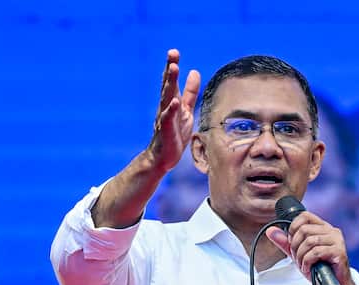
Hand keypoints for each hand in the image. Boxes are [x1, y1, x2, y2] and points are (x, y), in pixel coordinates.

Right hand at [145, 49, 200, 173]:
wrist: (163, 158)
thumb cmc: (175, 134)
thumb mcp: (186, 110)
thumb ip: (190, 92)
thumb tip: (194, 71)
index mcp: (171, 101)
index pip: (171, 81)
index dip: (172, 66)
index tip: (173, 51)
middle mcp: (166, 107)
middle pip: (167, 85)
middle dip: (170, 69)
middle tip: (172, 53)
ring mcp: (164, 119)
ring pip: (166, 98)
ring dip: (169, 83)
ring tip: (173, 69)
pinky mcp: (166, 132)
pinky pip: (167, 119)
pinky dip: (171, 110)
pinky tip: (175, 101)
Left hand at [265, 211, 352, 284]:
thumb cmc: (319, 269)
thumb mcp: (298, 254)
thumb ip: (285, 243)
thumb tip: (270, 231)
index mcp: (323, 228)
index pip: (305, 215)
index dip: (293, 228)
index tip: (291, 242)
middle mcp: (332, 231)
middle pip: (304, 229)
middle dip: (295, 246)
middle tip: (297, 258)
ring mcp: (337, 241)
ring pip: (309, 241)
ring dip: (301, 256)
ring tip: (303, 265)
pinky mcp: (339, 252)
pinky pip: (316, 252)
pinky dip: (307, 262)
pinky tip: (308, 268)